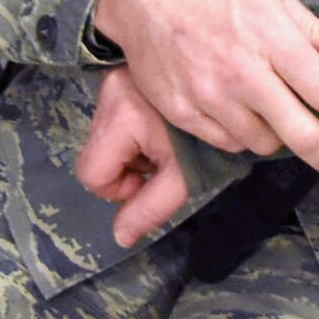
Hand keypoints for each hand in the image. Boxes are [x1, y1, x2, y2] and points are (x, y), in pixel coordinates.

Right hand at [77, 67, 188, 247]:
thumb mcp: (182, 177)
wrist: (227, 94)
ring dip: (130, 153)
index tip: (149, 179)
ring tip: (161, 143)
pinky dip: (132, 136)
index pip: (91, 174)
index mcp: (120, 117)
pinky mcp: (118, 80)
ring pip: (104, 142)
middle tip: (158, 161)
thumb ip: (150, 209)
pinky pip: (113, 123)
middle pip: (96, 157)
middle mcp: (108, 95)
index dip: (118, 189)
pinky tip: (157, 130)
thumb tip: (120, 238)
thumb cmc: (206, 138)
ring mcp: (112, 84)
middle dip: (126, 169)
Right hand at [91, 0, 318, 171]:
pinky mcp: (182, 112)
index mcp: (271, 38)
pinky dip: (241, 135)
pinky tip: (241, 112)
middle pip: (300, 134)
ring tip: (275, 115)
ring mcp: (209, 97)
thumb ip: (316, 28)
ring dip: (277, 136)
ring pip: (263, 144)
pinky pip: (227, 143)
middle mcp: (242, 73)